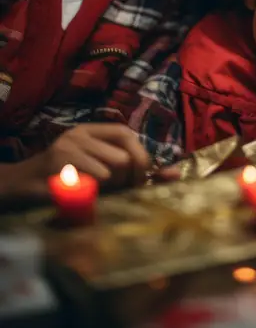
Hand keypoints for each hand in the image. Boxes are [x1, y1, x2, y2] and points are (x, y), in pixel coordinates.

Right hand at [34, 123, 150, 190]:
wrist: (23, 184)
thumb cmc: (64, 178)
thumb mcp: (93, 164)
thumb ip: (123, 165)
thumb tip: (161, 174)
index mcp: (89, 131)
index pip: (125, 134)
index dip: (140, 155)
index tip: (141, 177)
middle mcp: (78, 135)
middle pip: (122, 157)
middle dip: (124, 180)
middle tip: (114, 190)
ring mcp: (65, 149)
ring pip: (108, 173)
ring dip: (105, 190)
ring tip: (92, 193)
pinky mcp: (56, 168)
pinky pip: (88, 186)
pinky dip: (88, 196)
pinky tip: (78, 196)